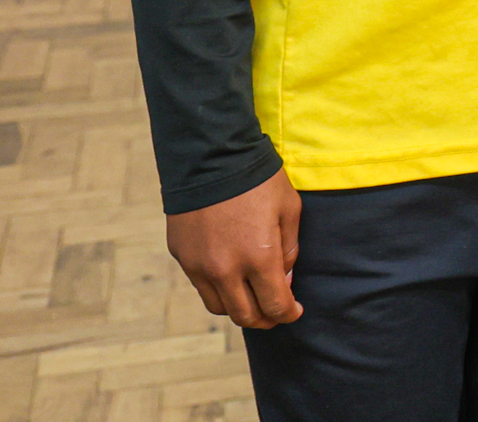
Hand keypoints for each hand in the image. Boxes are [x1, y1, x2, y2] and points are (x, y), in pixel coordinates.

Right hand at [166, 169, 302, 327]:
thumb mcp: (288, 209)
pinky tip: (231, 276)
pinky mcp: (183, 257)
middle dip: (265, 319)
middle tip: (275, 311)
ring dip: (239, 307)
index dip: (288, 314)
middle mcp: (226, 269)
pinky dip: (219, 289)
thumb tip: (285, 279)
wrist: (210, 158)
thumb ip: (289, 250)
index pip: (275, 305)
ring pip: (220, 307)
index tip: (294, 311)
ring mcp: (200, 266)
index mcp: (259, 258)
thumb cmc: (257, 180)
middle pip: (246, 316)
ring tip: (252, 296)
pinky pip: (202, 286)